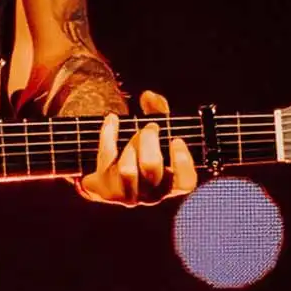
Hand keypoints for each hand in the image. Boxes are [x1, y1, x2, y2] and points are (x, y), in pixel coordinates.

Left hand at [76, 90, 198, 205]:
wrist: (108, 183)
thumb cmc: (140, 155)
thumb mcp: (156, 136)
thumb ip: (158, 113)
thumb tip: (149, 96)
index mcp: (170, 185)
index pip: (185, 182)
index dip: (183, 161)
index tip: (176, 139)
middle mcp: (151, 195)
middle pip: (150, 166)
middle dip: (148, 139)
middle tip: (150, 128)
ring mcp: (128, 194)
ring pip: (127, 169)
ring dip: (130, 144)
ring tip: (134, 133)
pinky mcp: (106, 190)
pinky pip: (106, 159)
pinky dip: (108, 134)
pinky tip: (112, 119)